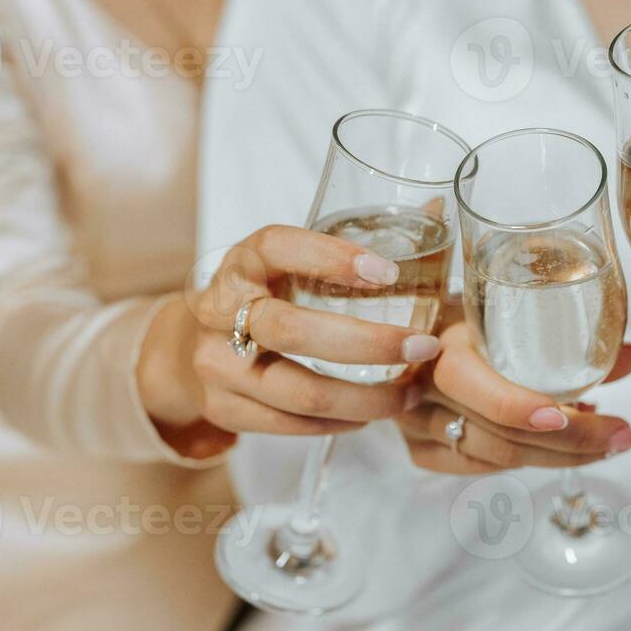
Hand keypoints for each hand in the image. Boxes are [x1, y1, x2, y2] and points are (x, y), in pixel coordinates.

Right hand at [138, 225, 440, 451]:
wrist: (192, 347)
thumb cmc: (267, 296)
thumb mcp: (295, 262)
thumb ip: (359, 240)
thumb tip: (438, 205)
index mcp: (244, 261)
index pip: (279, 247)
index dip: (331, 257)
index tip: (388, 272)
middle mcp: (220, 309)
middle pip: (294, 330)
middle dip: (370, 343)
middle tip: (423, 347)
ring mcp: (216, 363)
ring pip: (301, 390)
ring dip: (367, 397)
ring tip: (411, 393)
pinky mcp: (223, 408)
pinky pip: (292, 424)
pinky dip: (341, 421)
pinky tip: (372, 413)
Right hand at [397, 322, 630, 473]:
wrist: (403, 333)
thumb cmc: (463, 316)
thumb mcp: (504, 314)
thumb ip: (565, 338)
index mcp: (439, 345)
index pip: (476, 388)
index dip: (520, 407)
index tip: (569, 414)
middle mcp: (421, 389)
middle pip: (502, 436)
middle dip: (573, 441)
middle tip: (623, 434)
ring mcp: (416, 427)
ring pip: (500, 459)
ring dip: (562, 456)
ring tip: (609, 443)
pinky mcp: (422, 454)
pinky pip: (484, 469)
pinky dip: (531, 461)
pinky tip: (566, 450)